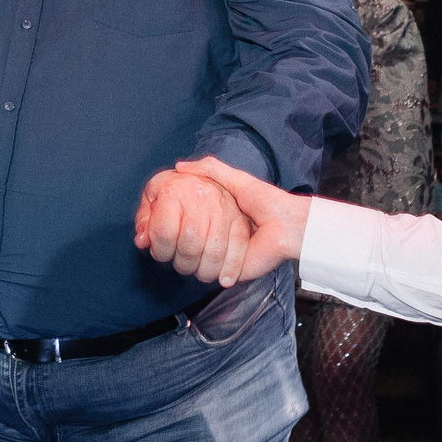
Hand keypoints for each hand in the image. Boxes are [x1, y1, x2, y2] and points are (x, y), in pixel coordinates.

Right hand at [134, 155, 307, 285]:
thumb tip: (179, 166)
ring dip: (183, 257)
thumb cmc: (265, 201)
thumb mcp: (235, 180)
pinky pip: (209, 275)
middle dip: (172, 241)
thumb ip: (210, 170)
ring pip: (192, 263)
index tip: (155, 218)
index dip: (170, 222)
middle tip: (154, 237)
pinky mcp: (229, 272)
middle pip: (185, 245)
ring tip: (169, 250)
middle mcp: (217, 239)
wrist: (287, 226)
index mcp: (217, 219)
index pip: (186, 224)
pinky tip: (185, 262)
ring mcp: (221, 258)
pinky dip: (200, 270)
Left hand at [134, 168, 250, 283]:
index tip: (160, 252)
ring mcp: (224, 208)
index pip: (164, 233)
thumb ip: (144, 221)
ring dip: (204, 271)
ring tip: (197, 269)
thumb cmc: (173, 191)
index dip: (159, 252)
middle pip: (190, 246)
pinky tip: (223, 279)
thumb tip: (142, 242)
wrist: (202, 176)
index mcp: (174, 190)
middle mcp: (202, 197)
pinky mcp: (241, 219)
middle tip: (180, 264)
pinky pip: (240, 249)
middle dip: (182, 264)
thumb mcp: (151, 198)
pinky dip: (232, 269)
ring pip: (215, 253)